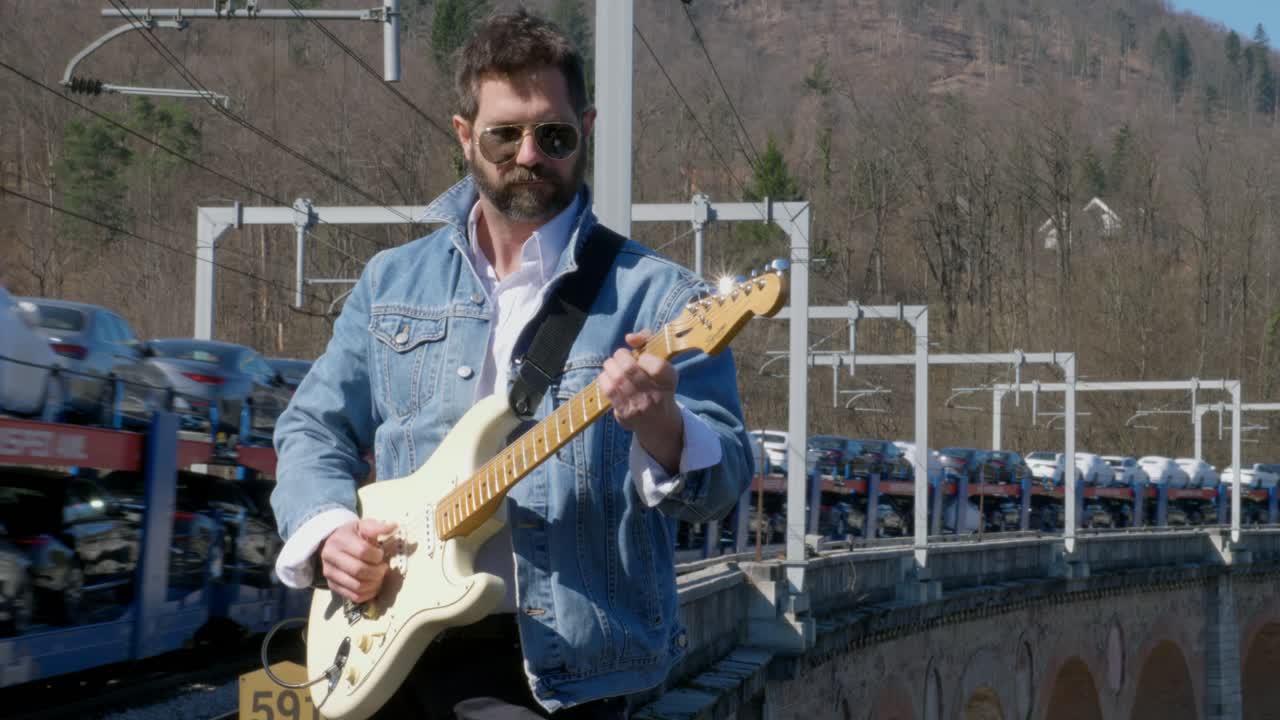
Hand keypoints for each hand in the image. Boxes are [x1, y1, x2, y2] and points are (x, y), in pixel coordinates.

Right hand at [318, 517, 396, 602]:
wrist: (332, 544)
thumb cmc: (352, 535)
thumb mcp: (363, 526)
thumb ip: (378, 527)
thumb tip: (394, 526)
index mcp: (340, 540)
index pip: (362, 551)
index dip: (376, 555)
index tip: (381, 554)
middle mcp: (330, 557)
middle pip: (358, 570)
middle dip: (377, 572)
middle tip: (383, 568)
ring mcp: (329, 573)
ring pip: (356, 586)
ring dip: (374, 584)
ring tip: (379, 577)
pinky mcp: (332, 586)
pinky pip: (353, 596)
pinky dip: (368, 594)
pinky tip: (374, 586)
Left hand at [600, 331, 682, 472]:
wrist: (658, 422)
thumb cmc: (657, 384)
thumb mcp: (661, 363)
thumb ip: (647, 342)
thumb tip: (629, 338)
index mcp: (668, 381)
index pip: (657, 365)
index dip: (645, 357)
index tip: (642, 357)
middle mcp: (656, 395)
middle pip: (630, 369)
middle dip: (620, 357)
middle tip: (620, 356)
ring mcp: (640, 406)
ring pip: (617, 379)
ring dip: (610, 366)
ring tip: (612, 365)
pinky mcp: (625, 414)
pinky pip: (609, 391)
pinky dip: (604, 379)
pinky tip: (608, 377)